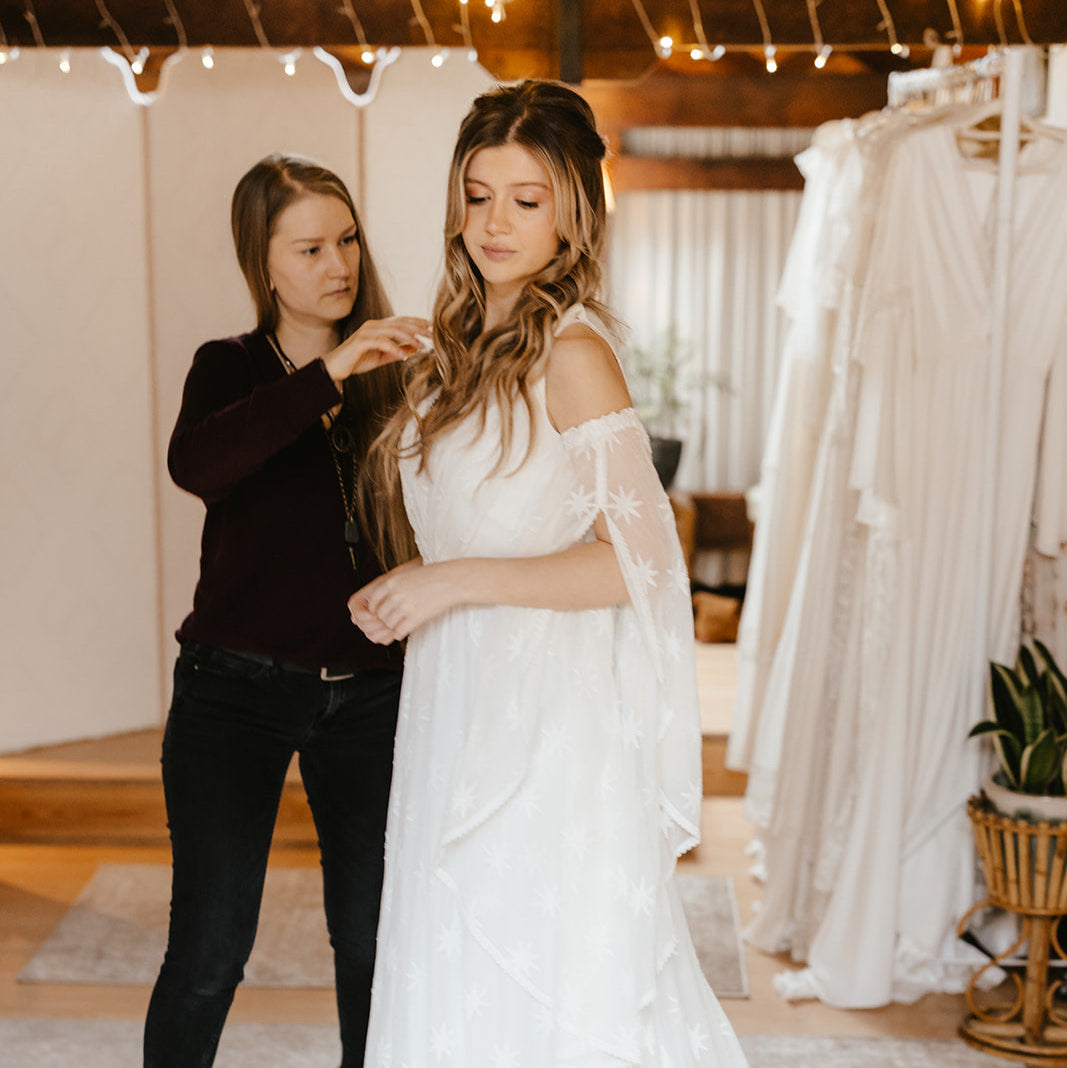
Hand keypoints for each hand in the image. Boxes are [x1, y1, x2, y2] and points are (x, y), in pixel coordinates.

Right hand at [323, 316, 430, 381]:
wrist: (335, 368)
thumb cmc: (357, 361)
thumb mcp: (382, 357)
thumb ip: (398, 351)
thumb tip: (416, 348)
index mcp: (378, 326)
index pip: (401, 321)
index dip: (417, 322)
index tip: (432, 327)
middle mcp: (372, 325)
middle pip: (399, 323)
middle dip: (417, 328)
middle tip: (432, 334)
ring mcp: (366, 332)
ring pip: (392, 330)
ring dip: (409, 337)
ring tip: (422, 346)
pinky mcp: (360, 342)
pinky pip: (380, 342)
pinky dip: (393, 348)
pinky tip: (403, 356)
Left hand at [349, 558, 463, 642]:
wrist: (451, 580)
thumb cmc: (433, 575)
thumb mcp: (408, 575)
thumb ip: (394, 585)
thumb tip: (384, 599)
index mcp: (391, 582)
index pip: (373, 601)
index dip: (376, 608)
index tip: (379, 611)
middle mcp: (395, 595)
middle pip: (380, 614)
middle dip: (385, 618)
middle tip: (393, 619)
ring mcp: (404, 607)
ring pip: (389, 624)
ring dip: (393, 626)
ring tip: (400, 624)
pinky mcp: (415, 618)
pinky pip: (400, 631)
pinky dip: (400, 633)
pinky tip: (405, 629)